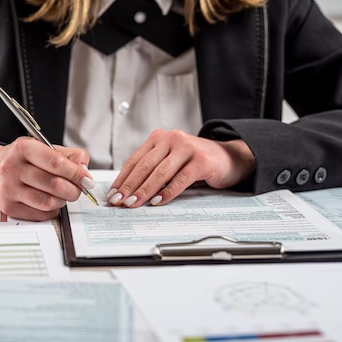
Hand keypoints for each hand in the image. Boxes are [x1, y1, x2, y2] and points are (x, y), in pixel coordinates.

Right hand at [0, 137, 93, 220]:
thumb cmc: (22, 159)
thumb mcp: (43, 148)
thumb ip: (68, 155)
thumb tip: (84, 167)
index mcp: (23, 148)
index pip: (55, 163)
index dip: (76, 173)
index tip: (87, 180)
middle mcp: (12, 168)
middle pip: (54, 185)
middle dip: (73, 190)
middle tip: (78, 189)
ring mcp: (8, 189)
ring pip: (48, 202)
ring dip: (62, 200)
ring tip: (62, 194)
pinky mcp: (9, 207)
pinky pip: (40, 214)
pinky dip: (52, 210)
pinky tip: (50, 201)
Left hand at [107, 129, 254, 207]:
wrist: (228, 158)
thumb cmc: (194, 162)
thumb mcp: (170, 161)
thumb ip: (152, 171)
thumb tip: (127, 192)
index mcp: (158, 138)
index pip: (134, 160)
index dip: (122, 179)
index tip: (112, 194)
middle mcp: (171, 139)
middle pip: (144, 166)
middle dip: (129, 186)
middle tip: (119, 202)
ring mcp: (187, 148)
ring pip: (160, 173)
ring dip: (144, 191)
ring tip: (133, 204)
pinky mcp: (201, 160)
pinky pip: (180, 179)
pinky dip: (167, 192)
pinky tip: (157, 202)